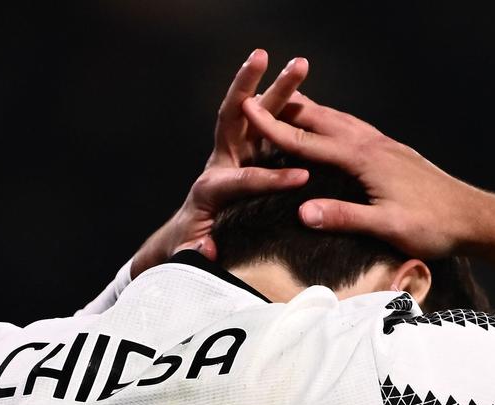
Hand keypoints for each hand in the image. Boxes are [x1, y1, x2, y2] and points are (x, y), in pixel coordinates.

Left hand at [130, 50, 310, 276]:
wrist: (186, 239)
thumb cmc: (192, 248)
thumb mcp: (192, 256)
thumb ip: (198, 251)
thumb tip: (207, 244)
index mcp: (211, 188)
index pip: (243, 178)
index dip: (271, 178)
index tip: (301, 178)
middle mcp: (221, 162)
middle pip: (237, 118)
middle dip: (251, 88)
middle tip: (265, 58)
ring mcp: (236, 155)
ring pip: (257, 115)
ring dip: (277, 88)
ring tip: (299, 63)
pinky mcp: (250, 156)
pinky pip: (269, 126)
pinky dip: (286, 109)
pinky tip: (308, 96)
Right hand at [241, 93, 494, 270]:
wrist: (475, 217)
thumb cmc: (434, 225)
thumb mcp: (388, 227)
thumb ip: (344, 217)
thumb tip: (302, 212)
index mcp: (365, 159)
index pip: (308, 141)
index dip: (272, 127)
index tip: (244, 108)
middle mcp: (373, 144)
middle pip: (321, 120)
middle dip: (286, 110)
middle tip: (255, 98)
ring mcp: (386, 145)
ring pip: (340, 120)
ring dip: (312, 113)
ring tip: (289, 106)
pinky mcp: (395, 152)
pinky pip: (356, 129)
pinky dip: (335, 123)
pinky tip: (335, 128)